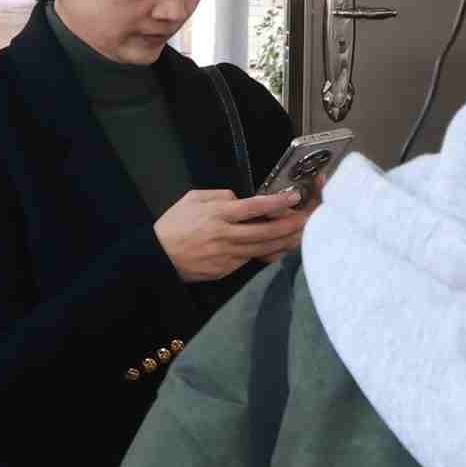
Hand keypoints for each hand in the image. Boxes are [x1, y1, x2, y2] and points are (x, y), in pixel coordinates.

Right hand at [153, 188, 307, 282]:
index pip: (254, 207)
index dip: (277, 202)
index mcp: (217, 214)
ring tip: (301, 233)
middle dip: (290, 225)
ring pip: (264, 249)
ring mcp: (227, 256)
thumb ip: (220, 196)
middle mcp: (226, 235)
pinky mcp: (226, 270)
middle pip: (266, 232)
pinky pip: (252, 261)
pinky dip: (268, 254)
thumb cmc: (173, 225)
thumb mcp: (193, 199)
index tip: (294, 197)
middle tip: (308, 218)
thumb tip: (241, 200)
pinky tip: (280, 248)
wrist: (157, 257)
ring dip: (285, 241)